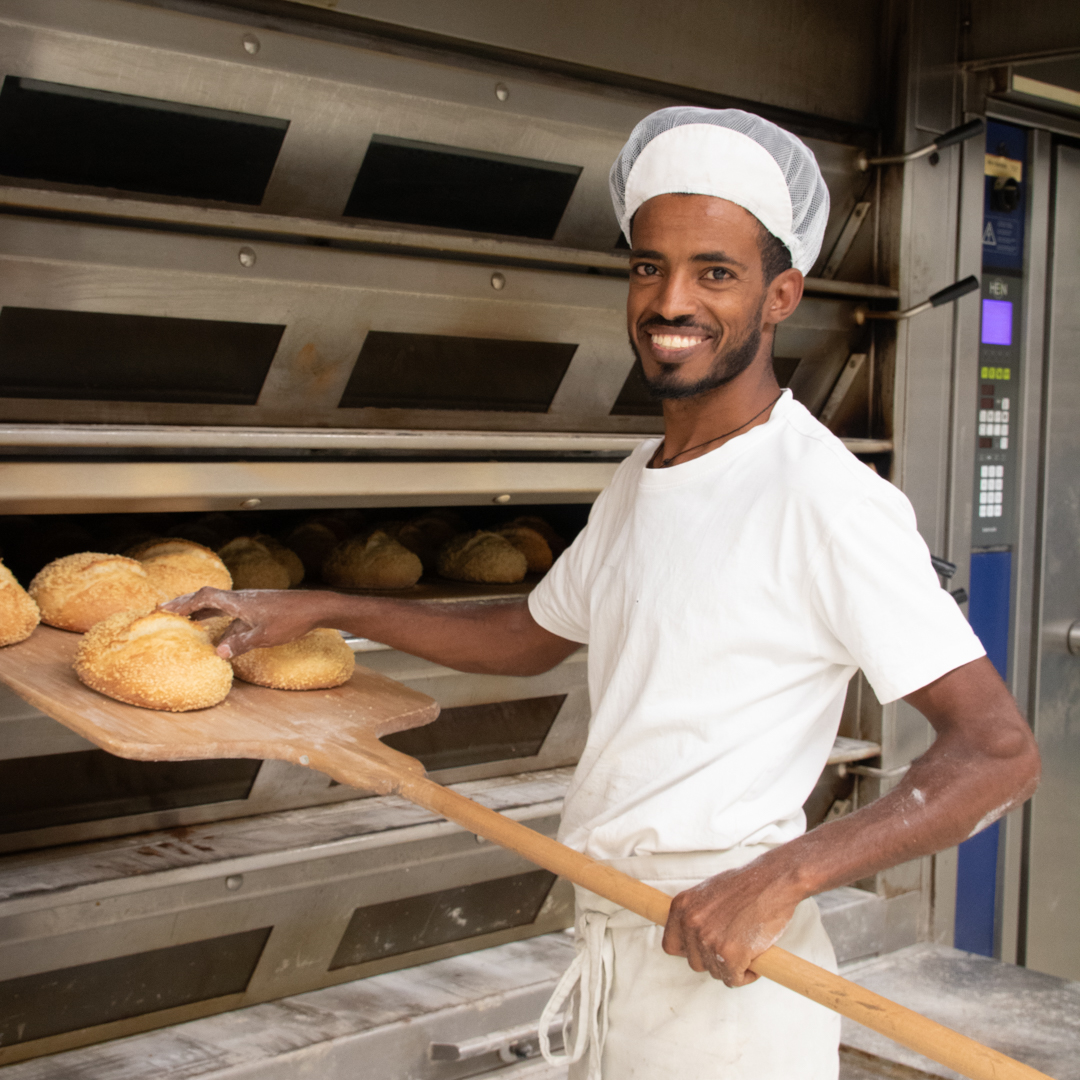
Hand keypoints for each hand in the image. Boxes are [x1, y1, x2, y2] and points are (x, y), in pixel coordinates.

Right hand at [161, 587, 334, 658]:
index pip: (205, 597)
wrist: (316, 607)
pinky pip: (232, 613)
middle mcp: (242, 599)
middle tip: (166, 611)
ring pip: (220, 606)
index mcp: (239, 601)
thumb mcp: (265, 636)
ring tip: (186, 622)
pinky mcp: (259, 609)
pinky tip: (220, 635)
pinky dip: (221, 621)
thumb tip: (217, 652)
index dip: (184, 603)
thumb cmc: (292, 619)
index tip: (165, 609)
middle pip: (208, 598)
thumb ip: (240, 643)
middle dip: (187, 605)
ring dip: (203, 613)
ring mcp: (250, 603)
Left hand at [661, 855, 801, 985]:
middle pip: (694, 962)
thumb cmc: (746, 886)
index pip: (671, 945)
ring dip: (732, 967)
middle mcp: (690, 923)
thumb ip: (695, 914)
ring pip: (715, 972)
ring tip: (747, 947)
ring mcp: (708, 939)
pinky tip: (754, 959)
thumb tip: (690, 938)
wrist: (775, 880)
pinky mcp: (729, 955)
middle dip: (714, 959)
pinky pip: (733, 980)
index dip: (689, 951)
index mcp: (681, 907)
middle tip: (734, 946)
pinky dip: (746, 975)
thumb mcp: (708, 893)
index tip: (704, 949)